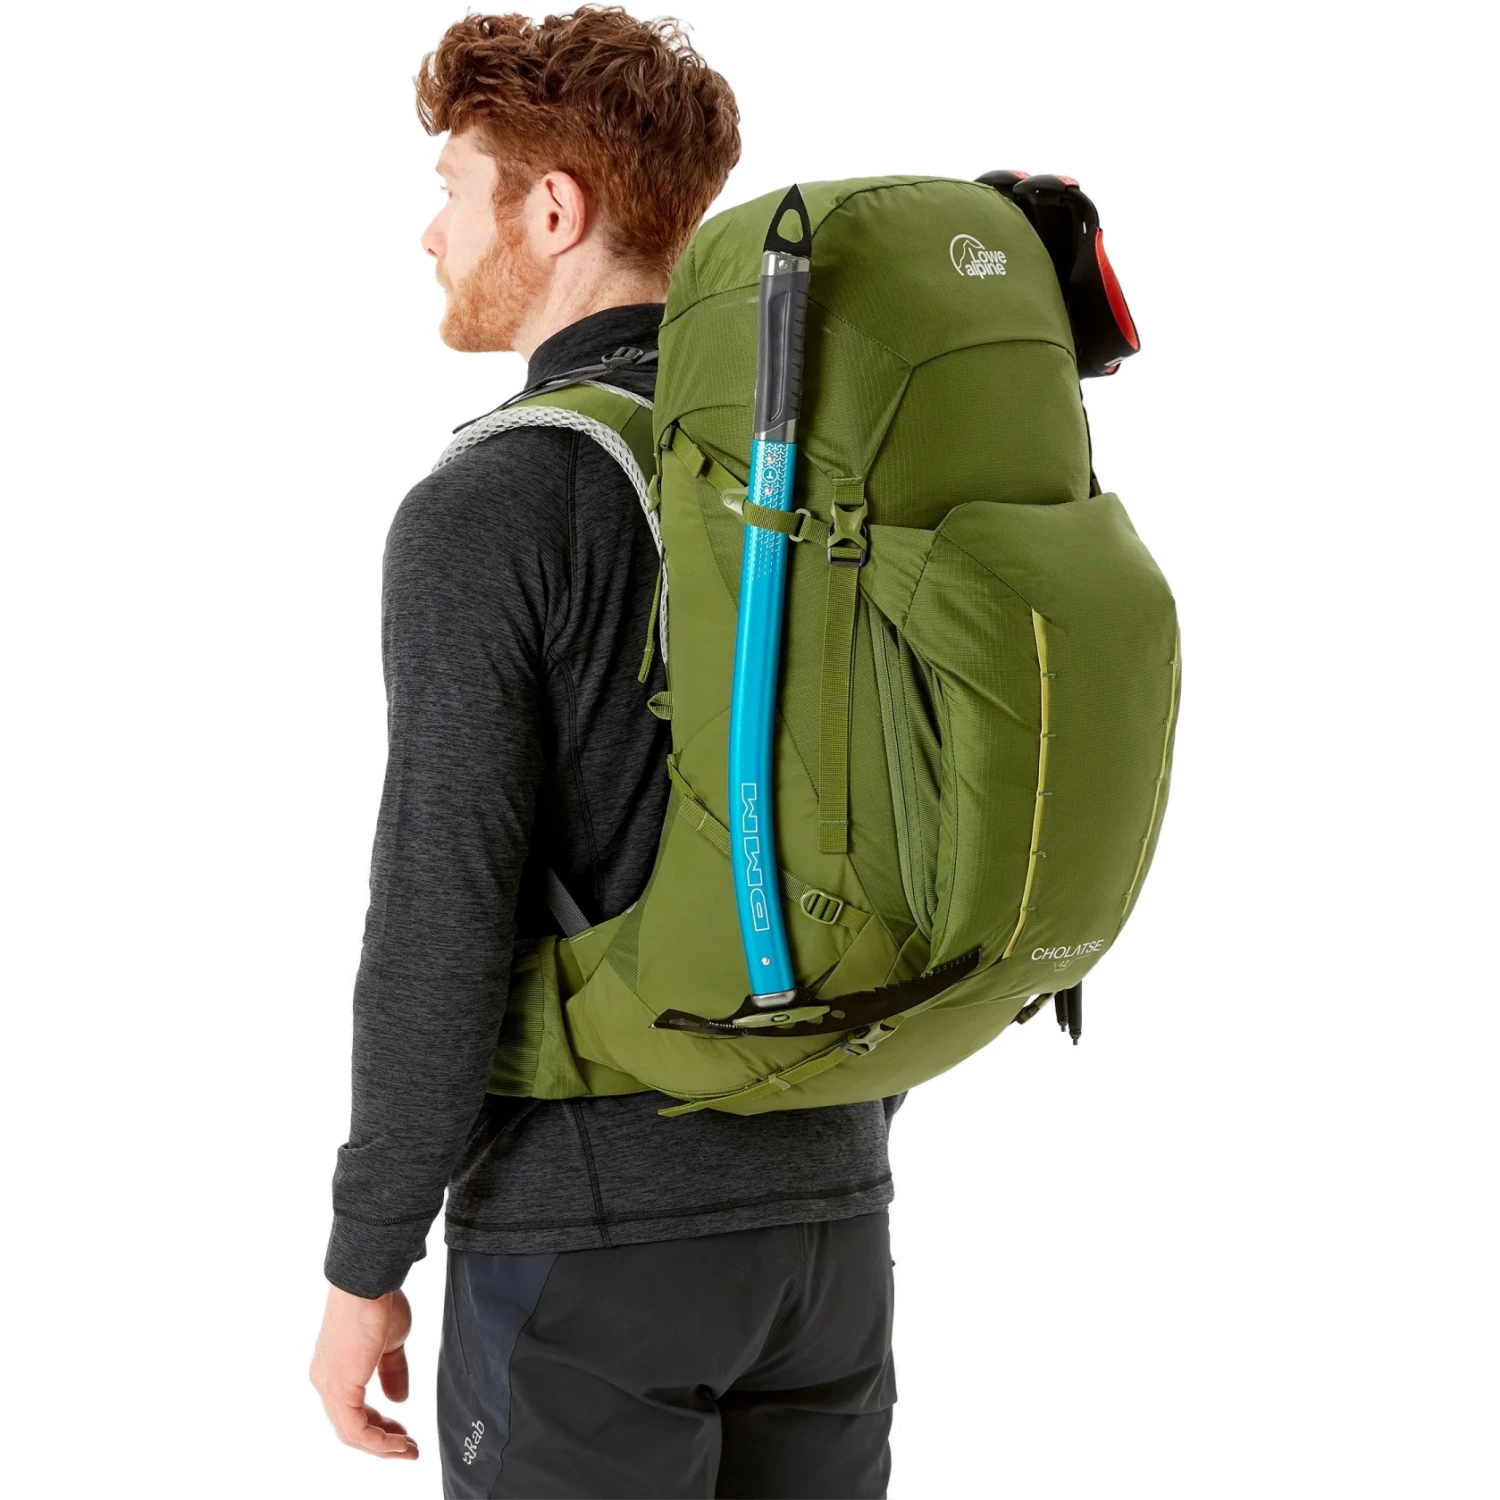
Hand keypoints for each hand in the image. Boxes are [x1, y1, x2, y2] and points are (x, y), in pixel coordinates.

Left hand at [310, 1284, 418, 1459]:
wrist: (368, 1284)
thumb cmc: (378, 1303)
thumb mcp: (391, 1343)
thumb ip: (392, 1372)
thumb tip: (399, 1400)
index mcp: (335, 1368)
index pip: (352, 1408)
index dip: (378, 1423)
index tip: (402, 1428)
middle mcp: (325, 1380)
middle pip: (350, 1426)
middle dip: (381, 1440)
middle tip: (406, 1447)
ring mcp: (328, 1387)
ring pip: (351, 1433)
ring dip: (382, 1446)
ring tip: (407, 1451)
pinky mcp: (338, 1390)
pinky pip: (356, 1430)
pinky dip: (378, 1441)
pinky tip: (398, 1443)